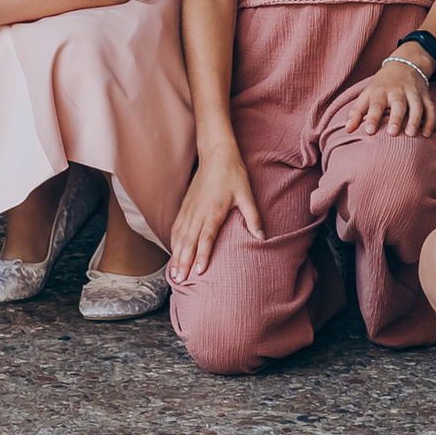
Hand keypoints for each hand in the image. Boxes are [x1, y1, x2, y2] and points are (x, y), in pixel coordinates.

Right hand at [170, 138, 264, 280]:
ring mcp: (189, 209)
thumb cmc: (233, 174)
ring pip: (180, 236)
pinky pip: (177, 227)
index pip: (206, 238)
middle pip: (188, 242)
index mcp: (213, 211)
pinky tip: (173, 252)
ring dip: (176, 255)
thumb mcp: (246, 195)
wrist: (216, 154)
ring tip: (174, 273)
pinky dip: (173, 241)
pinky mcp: (185, 205)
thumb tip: (262, 237)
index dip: (202, 256)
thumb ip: (253, 217)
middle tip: (179, 280)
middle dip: (183, 262)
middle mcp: (198, 212)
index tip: (198, 272)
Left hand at [349, 54, 435, 136]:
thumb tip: (348, 130)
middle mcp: (398, 91)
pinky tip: (426, 134)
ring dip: (415, 119)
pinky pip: (430, 108)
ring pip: (416, 105)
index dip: (372, 117)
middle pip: (398, 104)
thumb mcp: (367, 93)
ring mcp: (413, 92)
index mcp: (381, 91)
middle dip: (396, 118)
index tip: (369, 131)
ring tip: (411, 134)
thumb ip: (356, 112)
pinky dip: (430, 121)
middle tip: (393, 133)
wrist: (405, 63)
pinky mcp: (426, 96)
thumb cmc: (382, 84)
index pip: (376, 104)